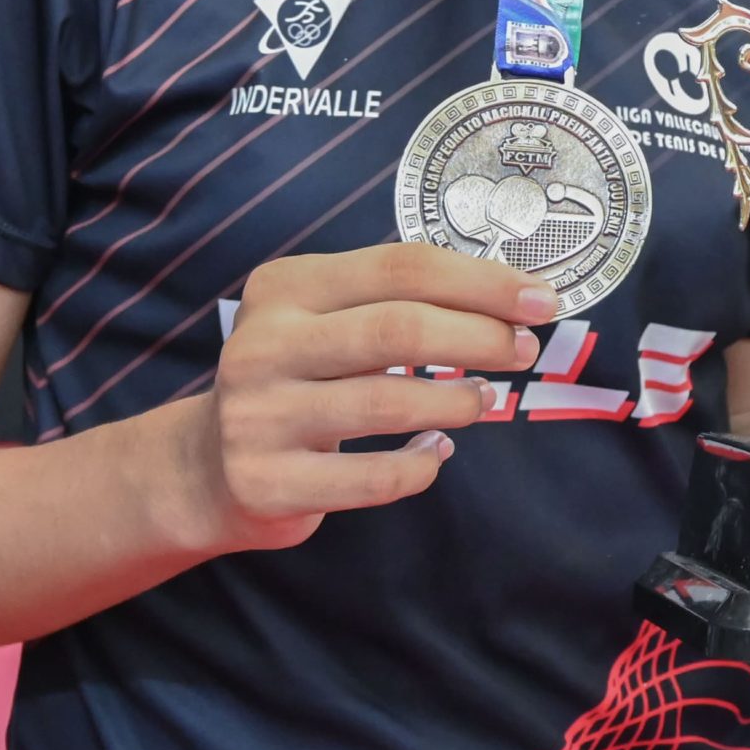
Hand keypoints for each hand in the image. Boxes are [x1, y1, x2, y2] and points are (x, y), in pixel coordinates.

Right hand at [180, 241, 550, 552]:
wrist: (207, 466)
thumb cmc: (299, 377)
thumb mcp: (326, 319)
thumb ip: (397, 302)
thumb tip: (514, 300)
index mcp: (286, 287)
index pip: (401, 267)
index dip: (482, 282)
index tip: (542, 299)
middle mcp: (263, 344)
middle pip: (398, 328)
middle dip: (480, 337)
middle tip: (524, 350)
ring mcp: (257, 416)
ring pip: (389, 404)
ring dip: (457, 403)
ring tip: (484, 401)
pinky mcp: (265, 482)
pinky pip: (373, 479)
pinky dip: (420, 466)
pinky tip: (435, 454)